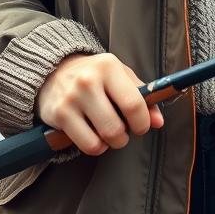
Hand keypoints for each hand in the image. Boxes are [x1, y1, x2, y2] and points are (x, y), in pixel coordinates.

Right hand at [36, 52, 163, 155]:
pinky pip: (86, 145)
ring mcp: (71, 99)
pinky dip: (95, 146)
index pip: (133, 104)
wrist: (55, 71)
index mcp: (109, 67)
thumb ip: (143, 96)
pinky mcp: (59, 115)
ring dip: (110, 143)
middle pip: (116, 127)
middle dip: (125, 136)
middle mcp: (88, 81)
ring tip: (109, 132)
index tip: (142, 126)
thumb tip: (158, 121)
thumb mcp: (121, 76)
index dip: (142, 122)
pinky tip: (94, 136)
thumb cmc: (96, 74)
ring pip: (101, 139)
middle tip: (124, 131)